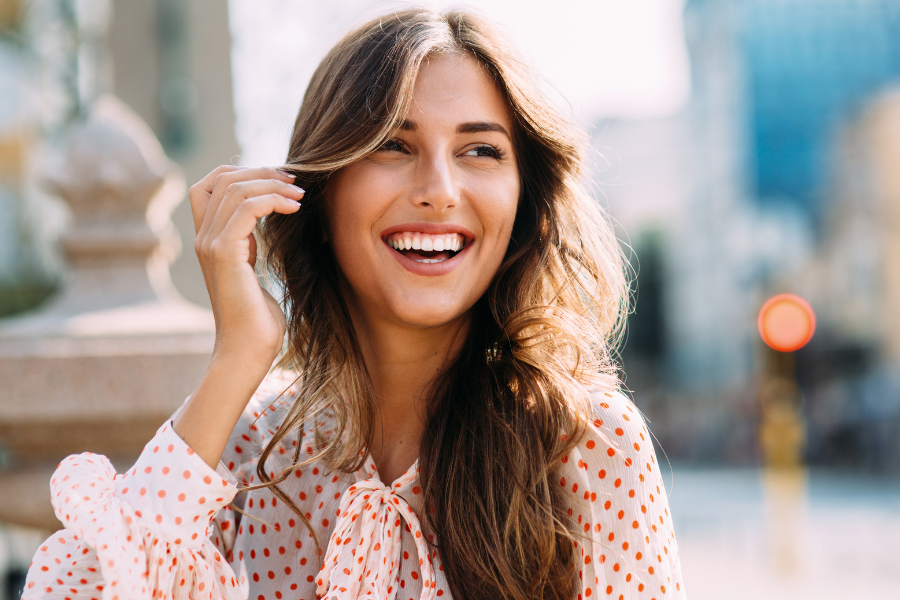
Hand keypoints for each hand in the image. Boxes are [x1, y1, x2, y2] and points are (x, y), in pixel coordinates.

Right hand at [189, 166, 303, 365]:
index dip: (242, 171)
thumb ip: (250, 245)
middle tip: (295, 180)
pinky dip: (273, 200)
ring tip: (300, 195)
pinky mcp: (225, 254)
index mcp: (208, 239)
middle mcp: (203, 238)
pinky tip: (295, 208)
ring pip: (235, 188)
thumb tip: (271, 221)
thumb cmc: (258, 320)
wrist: (248, 350)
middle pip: (222, 178)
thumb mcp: (252, 271)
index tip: (279, 180)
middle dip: (262, 171)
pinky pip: (246, 208)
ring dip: (273, 184)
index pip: (208, 184)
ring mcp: (210, 244)